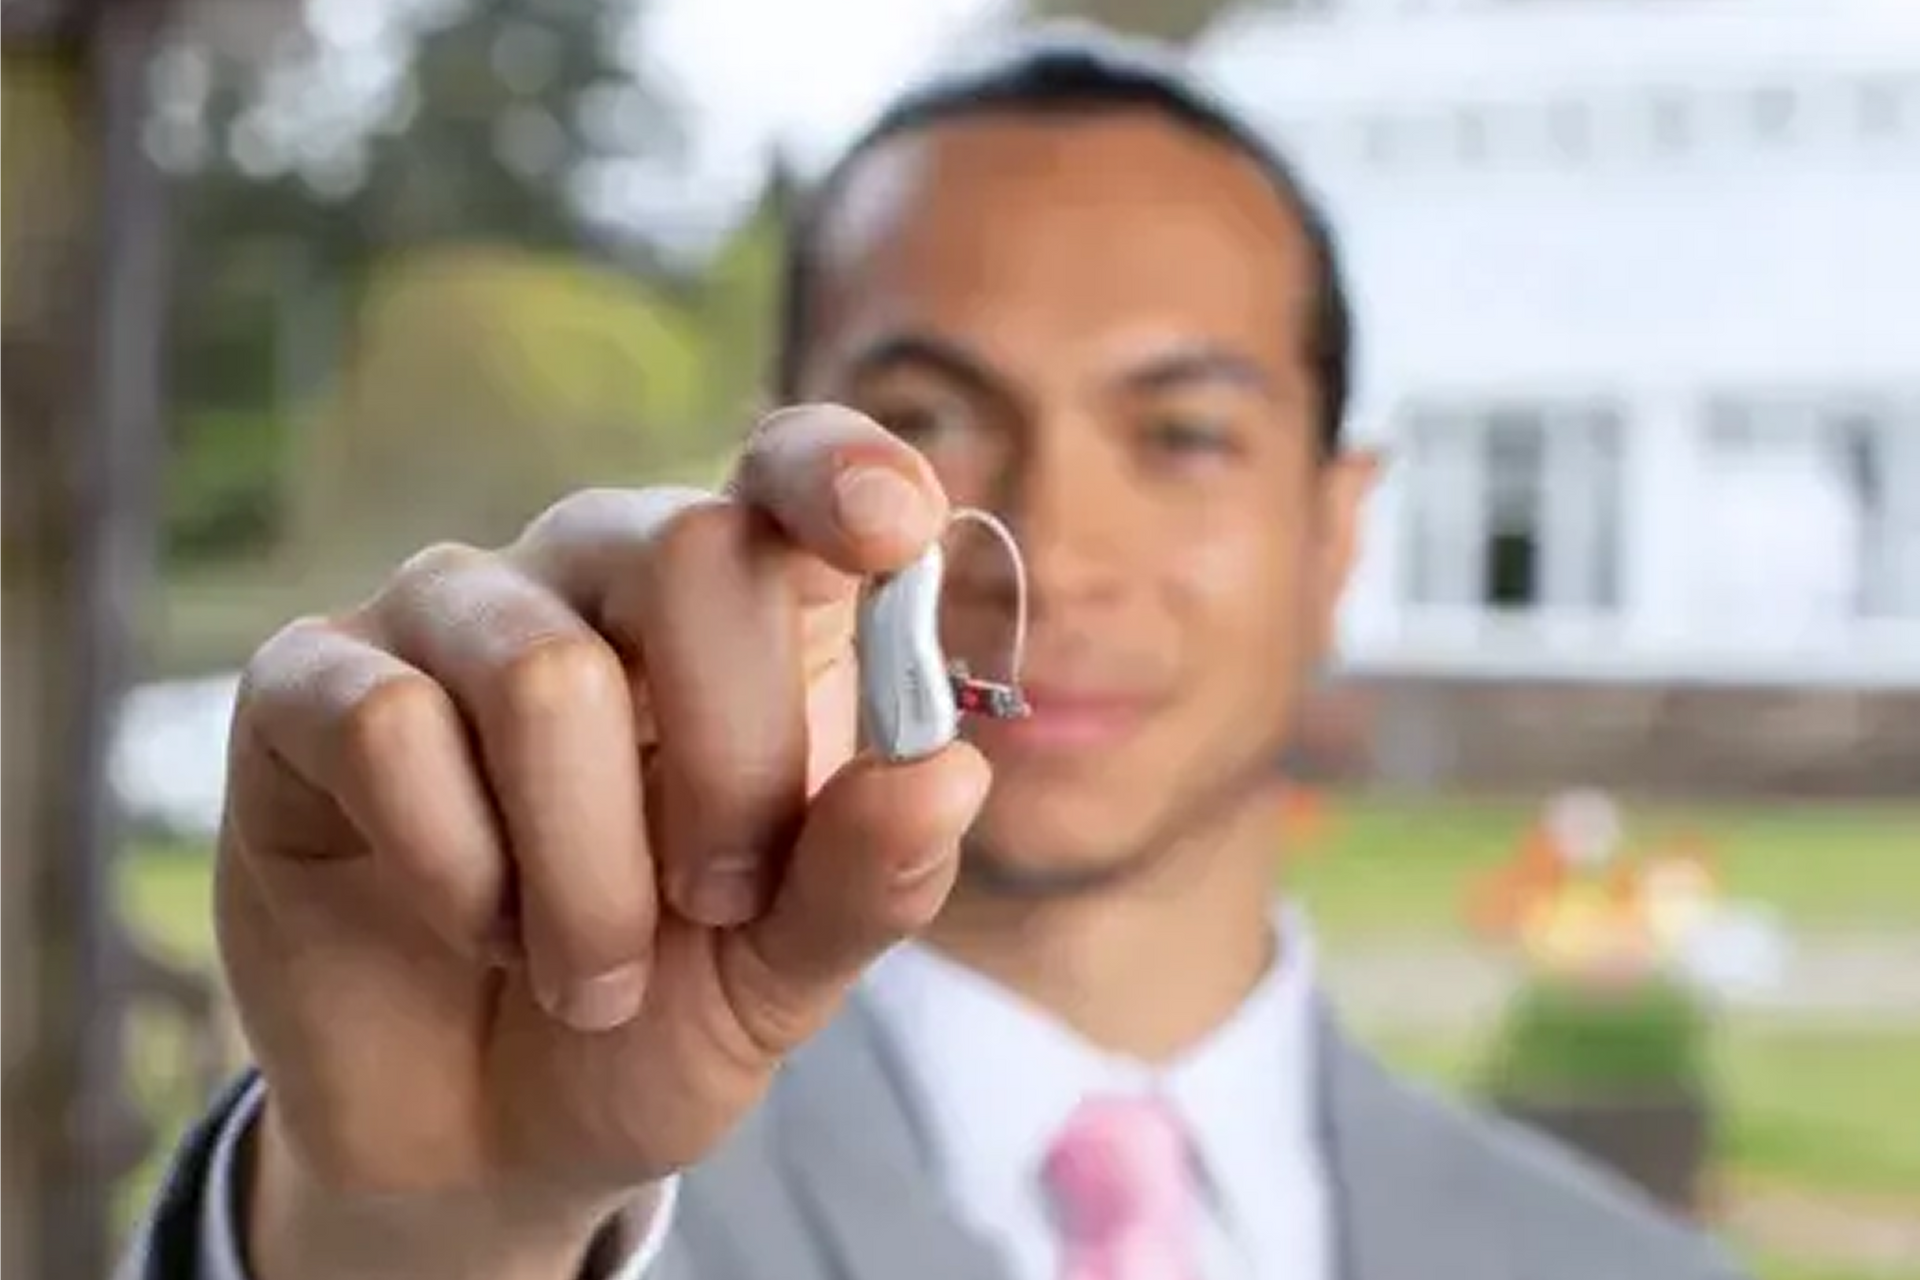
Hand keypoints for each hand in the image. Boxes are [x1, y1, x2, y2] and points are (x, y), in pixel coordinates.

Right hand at [219, 405, 989, 1278]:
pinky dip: (458, 871)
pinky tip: (471, 924)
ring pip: (542, 674)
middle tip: (714, 904)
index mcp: (739, 611)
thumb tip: (951, 772)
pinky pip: (390, 727)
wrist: (483, 1136)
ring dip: (588, 878)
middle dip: (732, 769)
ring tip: (589, 970)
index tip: (895, 534)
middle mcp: (594, 572)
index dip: (842, 472)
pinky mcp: (308, 686)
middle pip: (691, 550)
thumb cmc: (656, 1016)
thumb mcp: (787, 973)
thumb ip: (868, 877)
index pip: (789, 471)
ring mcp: (447, 615)